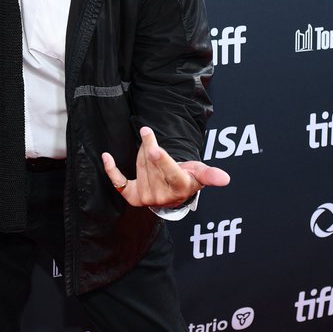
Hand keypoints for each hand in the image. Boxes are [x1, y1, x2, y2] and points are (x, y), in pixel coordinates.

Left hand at [101, 126, 229, 208]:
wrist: (174, 195)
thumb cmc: (188, 178)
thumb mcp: (200, 174)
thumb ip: (210, 175)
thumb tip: (226, 179)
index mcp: (179, 187)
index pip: (169, 171)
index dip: (161, 160)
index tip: (154, 147)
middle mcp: (161, 196)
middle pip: (152, 163)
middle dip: (150, 146)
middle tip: (149, 134)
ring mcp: (146, 197)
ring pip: (139, 166)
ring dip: (141, 151)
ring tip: (148, 146)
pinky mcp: (132, 197)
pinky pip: (119, 182)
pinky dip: (111, 170)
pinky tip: (106, 157)